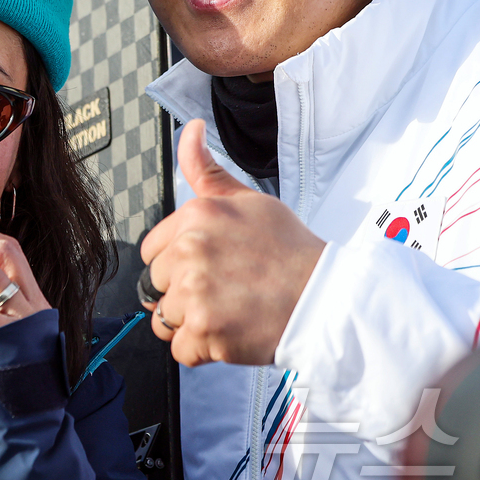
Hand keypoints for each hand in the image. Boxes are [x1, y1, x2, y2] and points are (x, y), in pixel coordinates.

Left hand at [140, 119, 324, 366]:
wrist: (326, 299)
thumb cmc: (290, 251)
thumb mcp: (247, 199)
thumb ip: (205, 169)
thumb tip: (189, 130)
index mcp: (196, 214)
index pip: (153, 250)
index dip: (178, 263)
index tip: (209, 267)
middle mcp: (190, 250)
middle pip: (156, 285)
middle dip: (183, 293)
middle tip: (225, 290)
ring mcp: (196, 292)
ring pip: (164, 319)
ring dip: (192, 323)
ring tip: (230, 310)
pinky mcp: (205, 331)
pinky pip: (180, 349)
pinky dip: (202, 350)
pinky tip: (230, 332)